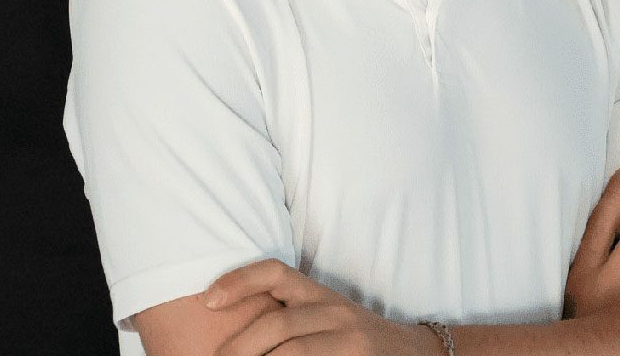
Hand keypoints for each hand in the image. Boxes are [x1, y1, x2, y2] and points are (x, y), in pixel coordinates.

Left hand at [202, 258, 437, 355]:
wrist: (411, 353)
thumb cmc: (352, 339)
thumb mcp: (322, 317)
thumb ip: (288, 316)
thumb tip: (235, 336)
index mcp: (319, 293)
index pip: (276, 272)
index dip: (240, 280)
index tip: (208, 300)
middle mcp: (334, 310)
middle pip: (278, 324)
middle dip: (241, 348)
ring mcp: (349, 338)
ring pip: (293, 353)